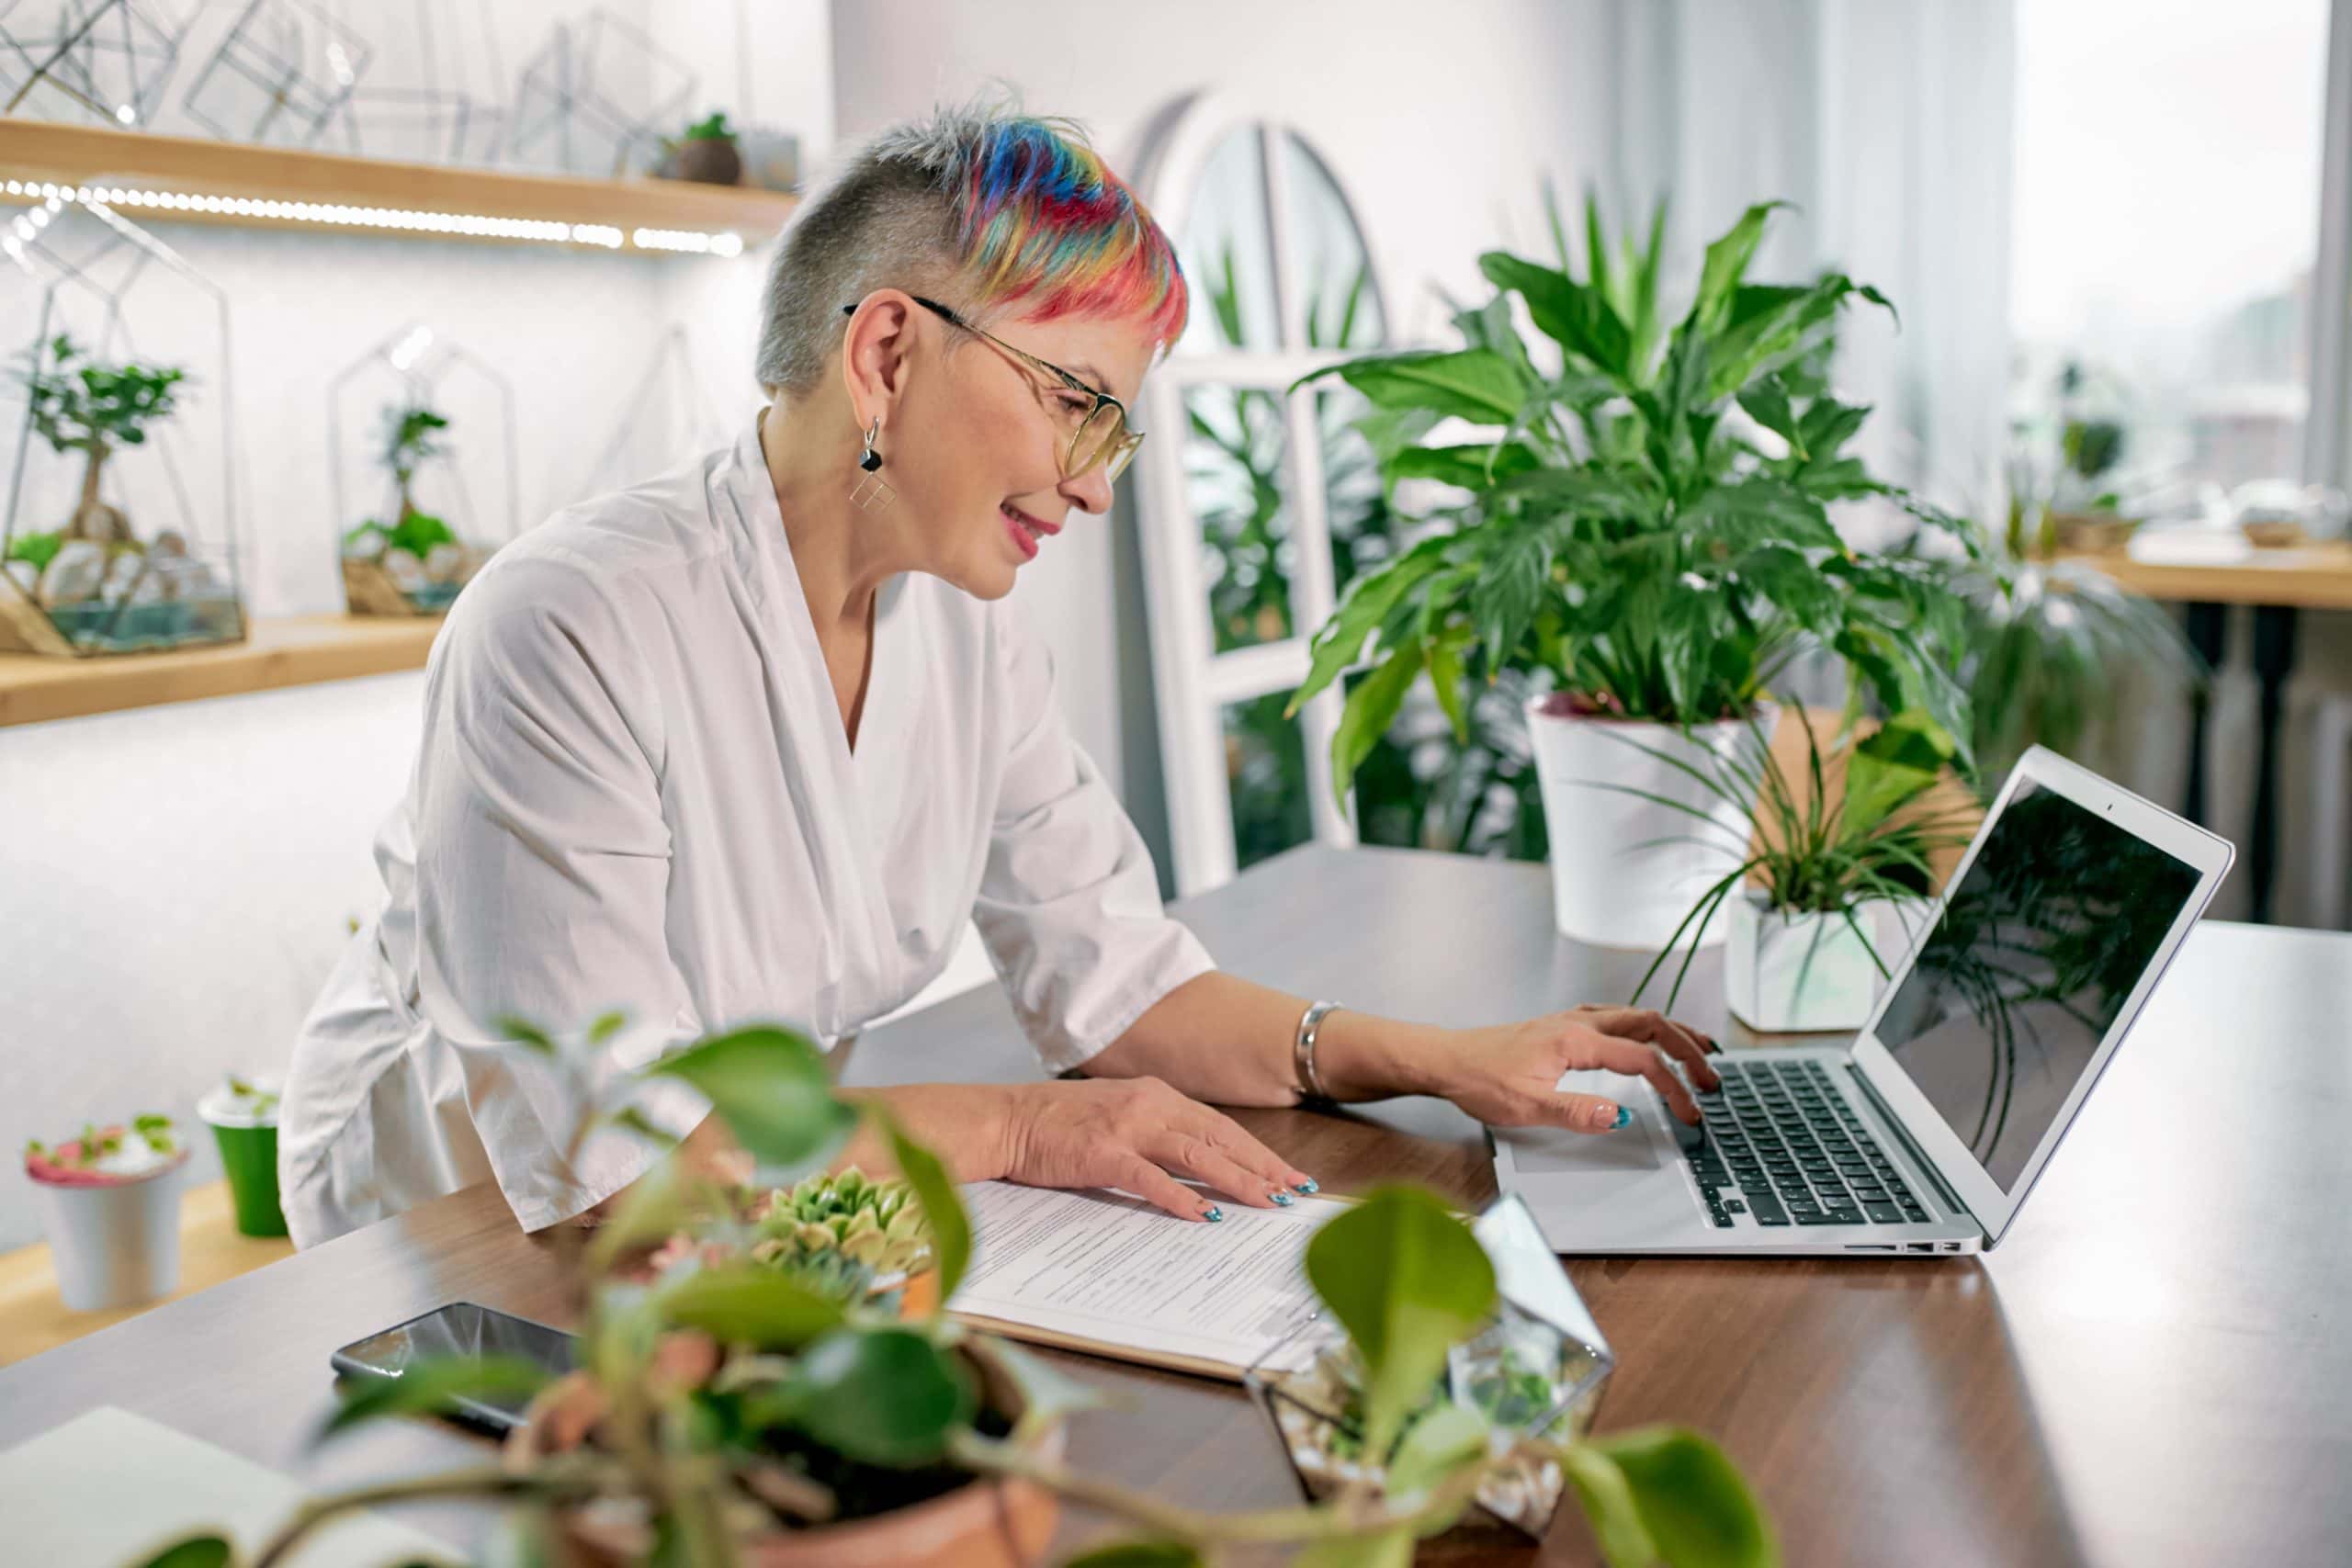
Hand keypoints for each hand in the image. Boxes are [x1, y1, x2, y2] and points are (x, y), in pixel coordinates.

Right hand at [994, 1076, 1315, 1222]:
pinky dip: (1181, 1196)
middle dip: (1263, 1167)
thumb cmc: (1058, 1124)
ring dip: (1237, 1180)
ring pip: (1198, 1154)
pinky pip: (1151, 1177)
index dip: (1258, 1152)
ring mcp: (1127, 1128)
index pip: (1220, 1127)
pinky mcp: (1103, 1153)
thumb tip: (1199, 1164)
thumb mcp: (1118, 1116)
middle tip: (1296, 1192)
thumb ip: (1157, 1131)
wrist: (1006, 1119)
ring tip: (1267, 1203)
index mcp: (1156, 1095)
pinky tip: (1205, 1214)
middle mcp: (1149, 1105)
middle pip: (1220, 1138)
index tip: (1288, 1175)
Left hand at [1430, 1006, 1719, 1133]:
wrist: (1447, 1060)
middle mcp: (1578, 1023)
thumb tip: (1620, 1117)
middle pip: (1650, 1023)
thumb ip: (1576, 1112)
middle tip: (1713, 1075)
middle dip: (1688, 1048)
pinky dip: (1645, 1027)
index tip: (1691, 1112)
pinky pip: (1617, 1017)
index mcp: (1576, 1040)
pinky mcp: (1563, 1027)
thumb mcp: (1527, 1106)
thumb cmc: (1479, 1079)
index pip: (1642, 1060)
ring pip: (1636, 1015)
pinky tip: (1648, 1037)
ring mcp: (1571, 1021)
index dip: (1674, 1086)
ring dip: (1671, 1031)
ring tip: (1699, 1049)